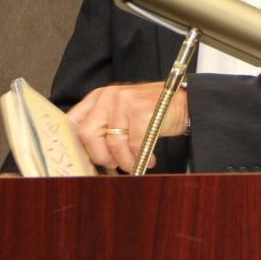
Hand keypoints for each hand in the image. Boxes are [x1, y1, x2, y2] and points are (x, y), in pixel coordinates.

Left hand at [67, 82, 187, 172]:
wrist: (185, 102)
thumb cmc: (152, 112)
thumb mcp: (122, 114)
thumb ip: (103, 127)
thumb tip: (87, 156)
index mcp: (100, 96)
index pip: (75, 121)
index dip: (75, 144)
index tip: (82, 160)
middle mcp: (109, 95)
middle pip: (89, 134)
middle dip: (101, 156)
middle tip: (114, 164)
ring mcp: (126, 100)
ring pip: (114, 143)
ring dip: (126, 161)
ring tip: (136, 162)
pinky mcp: (142, 110)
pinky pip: (134, 144)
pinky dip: (142, 157)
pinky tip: (150, 158)